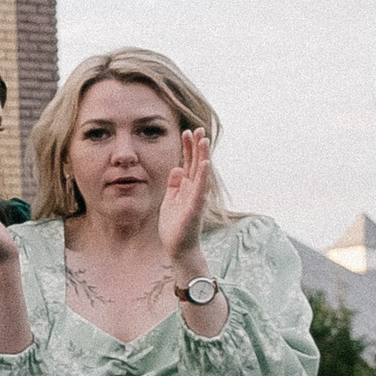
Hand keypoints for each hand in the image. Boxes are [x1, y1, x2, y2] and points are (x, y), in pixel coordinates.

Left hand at [159, 126, 211, 265]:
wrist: (178, 246)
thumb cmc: (175, 224)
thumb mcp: (170, 199)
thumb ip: (174, 184)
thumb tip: (177, 168)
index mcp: (187, 187)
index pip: (189, 163)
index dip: (188, 148)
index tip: (187, 132)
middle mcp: (195, 190)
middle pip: (197, 164)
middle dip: (197, 146)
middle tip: (197, 129)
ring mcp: (196, 198)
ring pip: (201, 173)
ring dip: (203, 156)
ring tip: (203, 140)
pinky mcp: (195, 207)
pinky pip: (200, 189)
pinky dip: (203, 176)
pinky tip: (204, 164)